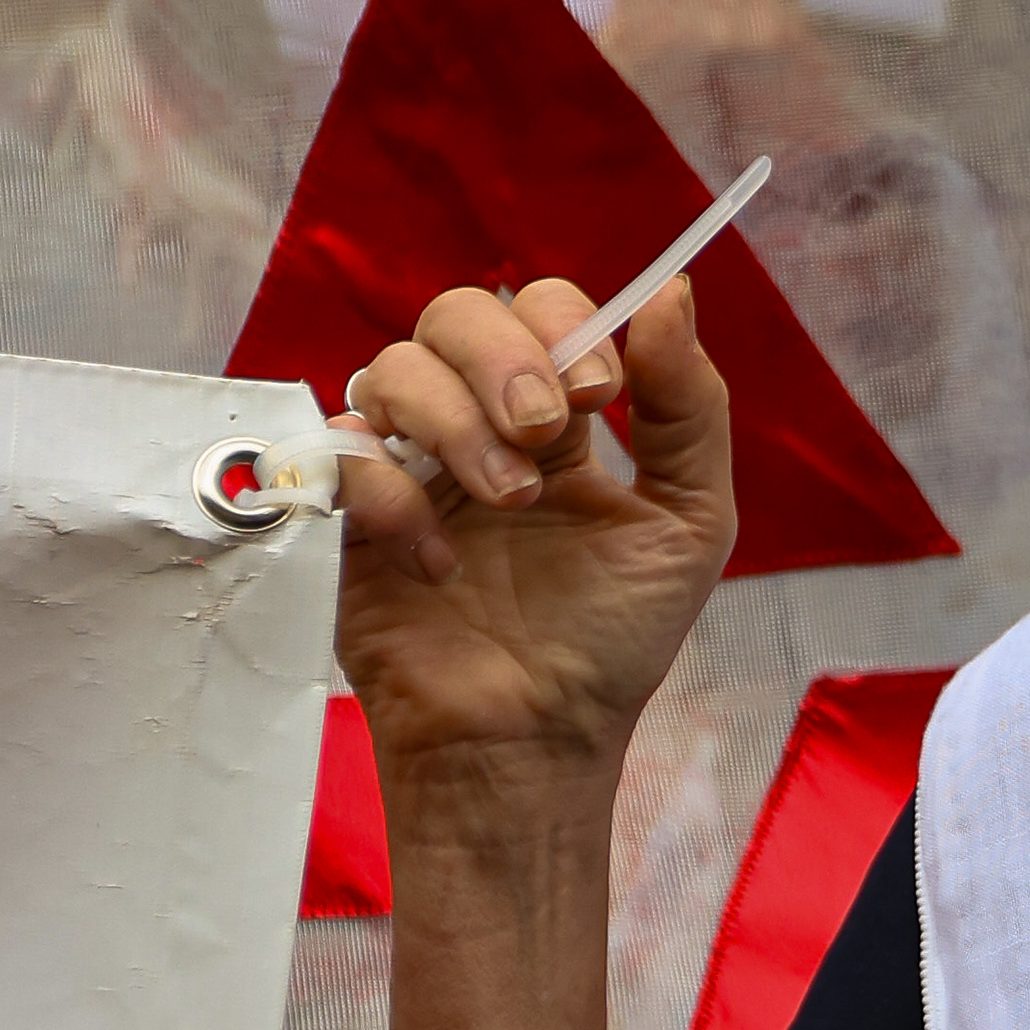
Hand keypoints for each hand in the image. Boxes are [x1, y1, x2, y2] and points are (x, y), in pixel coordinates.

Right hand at [331, 274, 736, 783]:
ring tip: (508, 500)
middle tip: (549, 431)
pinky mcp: (348, 523)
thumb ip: (689, 408)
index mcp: (556, 424)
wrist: (538, 739)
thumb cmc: (613, 641)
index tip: (603, 393)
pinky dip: (391, 494)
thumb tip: (674, 290)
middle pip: (454, 315)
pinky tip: (441, 560)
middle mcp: (476, 431)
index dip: (563, 324)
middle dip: (504, 357)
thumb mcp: (689, 522)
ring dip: (457, 422)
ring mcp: (407, 470)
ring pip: (392, 370)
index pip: (538, 309)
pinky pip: (339, 454)